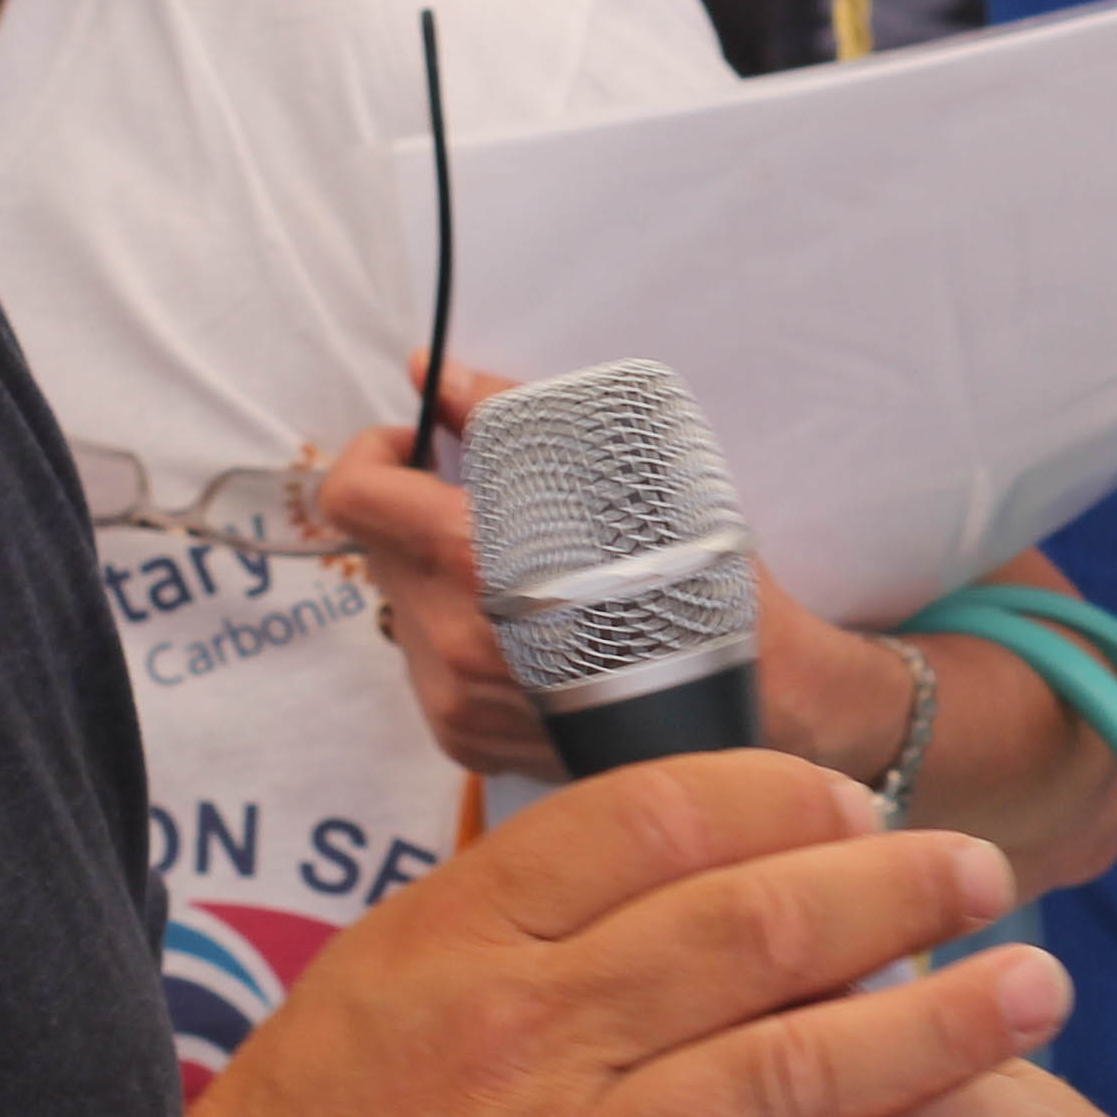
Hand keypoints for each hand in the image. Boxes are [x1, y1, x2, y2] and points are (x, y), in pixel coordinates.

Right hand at [132, 749, 1067, 1116]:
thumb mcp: (387, 978)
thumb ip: (524, 916)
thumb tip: (671, 846)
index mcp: (465, 934)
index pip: (651, 818)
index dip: (779, 796)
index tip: (853, 801)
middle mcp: (525, 1032)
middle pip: (747, 926)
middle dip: (893, 889)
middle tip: (982, 871)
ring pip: (786, 1068)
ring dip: (932, 1026)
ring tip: (1034, 992)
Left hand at [316, 362, 1061, 811]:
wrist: (762, 698)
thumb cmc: (703, 576)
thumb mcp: (622, 471)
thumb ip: (510, 419)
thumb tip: (431, 377)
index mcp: (482, 568)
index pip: (354, 497)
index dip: (378, 453)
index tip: (425, 447)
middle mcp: (455, 643)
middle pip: (374, 546)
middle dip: (415, 509)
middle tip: (487, 498)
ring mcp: (455, 702)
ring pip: (399, 601)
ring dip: (437, 570)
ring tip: (523, 565)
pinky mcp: (465, 738)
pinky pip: (424, 658)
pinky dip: (459, 626)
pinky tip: (530, 621)